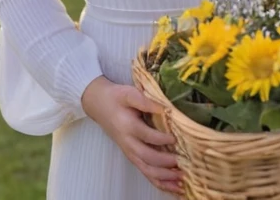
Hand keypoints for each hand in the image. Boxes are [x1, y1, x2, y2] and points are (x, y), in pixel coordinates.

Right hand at [81, 77, 183, 195]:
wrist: (98, 104)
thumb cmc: (115, 97)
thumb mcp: (128, 93)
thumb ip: (145, 100)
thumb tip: (164, 108)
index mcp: (127, 126)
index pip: (145, 135)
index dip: (160, 138)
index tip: (175, 138)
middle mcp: (128, 143)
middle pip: (146, 157)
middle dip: (164, 163)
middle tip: (181, 162)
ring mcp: (130, 152)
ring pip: (146, 170)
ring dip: (164, 177)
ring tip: (181, 180)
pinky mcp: (132, 156)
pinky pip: (145, 172)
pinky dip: (159, 182)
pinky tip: (173, 186)